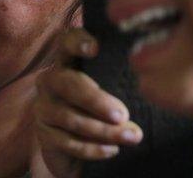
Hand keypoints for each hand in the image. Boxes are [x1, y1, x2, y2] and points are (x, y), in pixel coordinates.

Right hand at [35, 28, 142, 177]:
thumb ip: (118, 81)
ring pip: (70, 118)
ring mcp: (43, 106)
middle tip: (122, 115)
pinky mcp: (43, 133)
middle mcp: (50, 80)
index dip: (78, 42)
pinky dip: (93, 148)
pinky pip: (68, 142)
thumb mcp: (108, 89)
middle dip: (96, 100)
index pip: (66, 43)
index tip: (95, 49)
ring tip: (131, 137)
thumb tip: (148, 86)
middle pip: (68, 84)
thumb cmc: (100, 109)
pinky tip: (113, 150)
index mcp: (67, 61)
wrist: (74, 147)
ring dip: (103, 131)